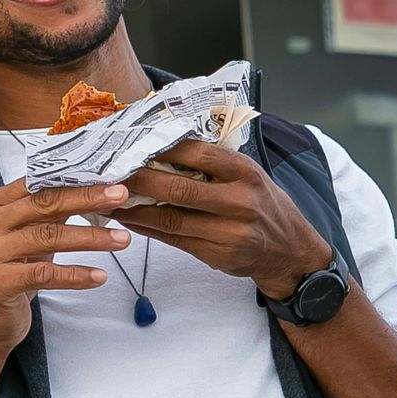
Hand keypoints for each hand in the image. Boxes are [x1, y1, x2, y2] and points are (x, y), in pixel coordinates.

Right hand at [0, 181, 121, 355]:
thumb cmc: (8, 277)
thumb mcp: (28, 241)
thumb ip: (49, 217)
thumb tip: (91, 194)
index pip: (37, 186)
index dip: (74, 181)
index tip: (106, 180)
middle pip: (43, 205)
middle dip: (86, 199)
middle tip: (118, 196)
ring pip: (47, 237)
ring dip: (90, 237)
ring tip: (120, 239)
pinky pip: (45, 274)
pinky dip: (76, 275)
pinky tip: (99, 276)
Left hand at [113, 139, 333, 297]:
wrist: (290, 252)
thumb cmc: (262, 204)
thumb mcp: (248, 175)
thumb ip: (212, 163)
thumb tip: (160, 144)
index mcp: (244, 172)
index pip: (197, 154)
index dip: (160, 148)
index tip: (131, 143)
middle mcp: (239, 201)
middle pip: (178, 189)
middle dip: (138, 181)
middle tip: (108, 172)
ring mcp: (228, 232)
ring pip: (170, 219)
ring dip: (133, 209)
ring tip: (107, 198)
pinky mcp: (216, 254)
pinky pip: (173, 239)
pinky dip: (146, 228)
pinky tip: (126, 218)